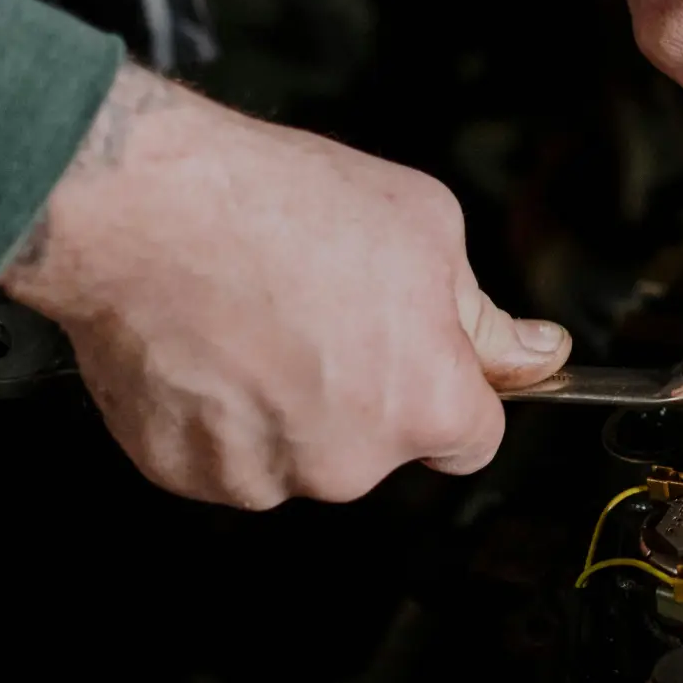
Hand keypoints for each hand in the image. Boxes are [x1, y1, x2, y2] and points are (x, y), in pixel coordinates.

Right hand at [0, 66, 569, 508]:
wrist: (144, 209)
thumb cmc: (277, 207)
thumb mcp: (425, 228)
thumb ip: (484, 316)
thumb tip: (538, 354)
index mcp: (424, 404)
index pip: (473, 439)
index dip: (450, 391)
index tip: (421, 358)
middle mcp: (348, 462)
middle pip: (378, 447)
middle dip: (360, 391)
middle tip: (318, 307)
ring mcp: (260, 475)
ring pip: (297, 452)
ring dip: (285, 405)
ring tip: (253, 318)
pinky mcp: (184, 473)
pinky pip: (222, 455)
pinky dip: (216, 413)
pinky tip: (207, 344)